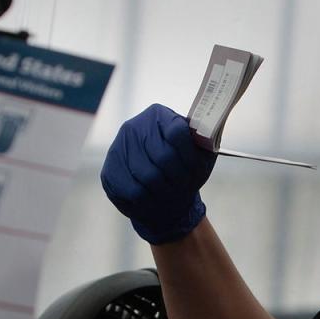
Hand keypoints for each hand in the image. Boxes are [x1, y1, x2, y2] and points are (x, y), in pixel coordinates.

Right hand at [100, 103, 217, 243]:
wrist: (162, 191)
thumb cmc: (185, 169)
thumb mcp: (201, 155)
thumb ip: (205, 143)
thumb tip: (210, 132)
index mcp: (161, 115)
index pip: (178, 133)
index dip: (189, 158)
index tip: (196, 171)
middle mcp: (136, 126)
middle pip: (164, 157)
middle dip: (179, 179)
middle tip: (185, 189)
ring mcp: (119, 147)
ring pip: (149, 176)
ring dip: (166, 193)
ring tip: (172, 196)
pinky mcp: (110, 169)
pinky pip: (134, 191)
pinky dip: (150, 202)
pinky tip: (155, 201)